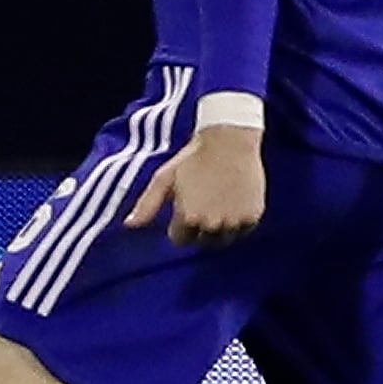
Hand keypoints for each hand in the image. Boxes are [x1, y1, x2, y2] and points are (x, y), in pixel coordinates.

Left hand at [124, 124, 266, 247]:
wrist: (229, 142)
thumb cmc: (192, 158)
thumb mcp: (164, 178)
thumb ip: (146, 204)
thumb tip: (129, 225)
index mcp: (187, 217)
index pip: (180, 240)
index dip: (180, 225)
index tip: (185, 208)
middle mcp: (211, 224)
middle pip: (202, 242)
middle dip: (200, 228)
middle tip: (203, 204)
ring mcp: (234, 222)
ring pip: (223, 239)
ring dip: (219, 228)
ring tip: (217, 204)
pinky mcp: (253, 217)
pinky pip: (243, 230)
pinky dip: (238, 222)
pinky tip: (232, 203)